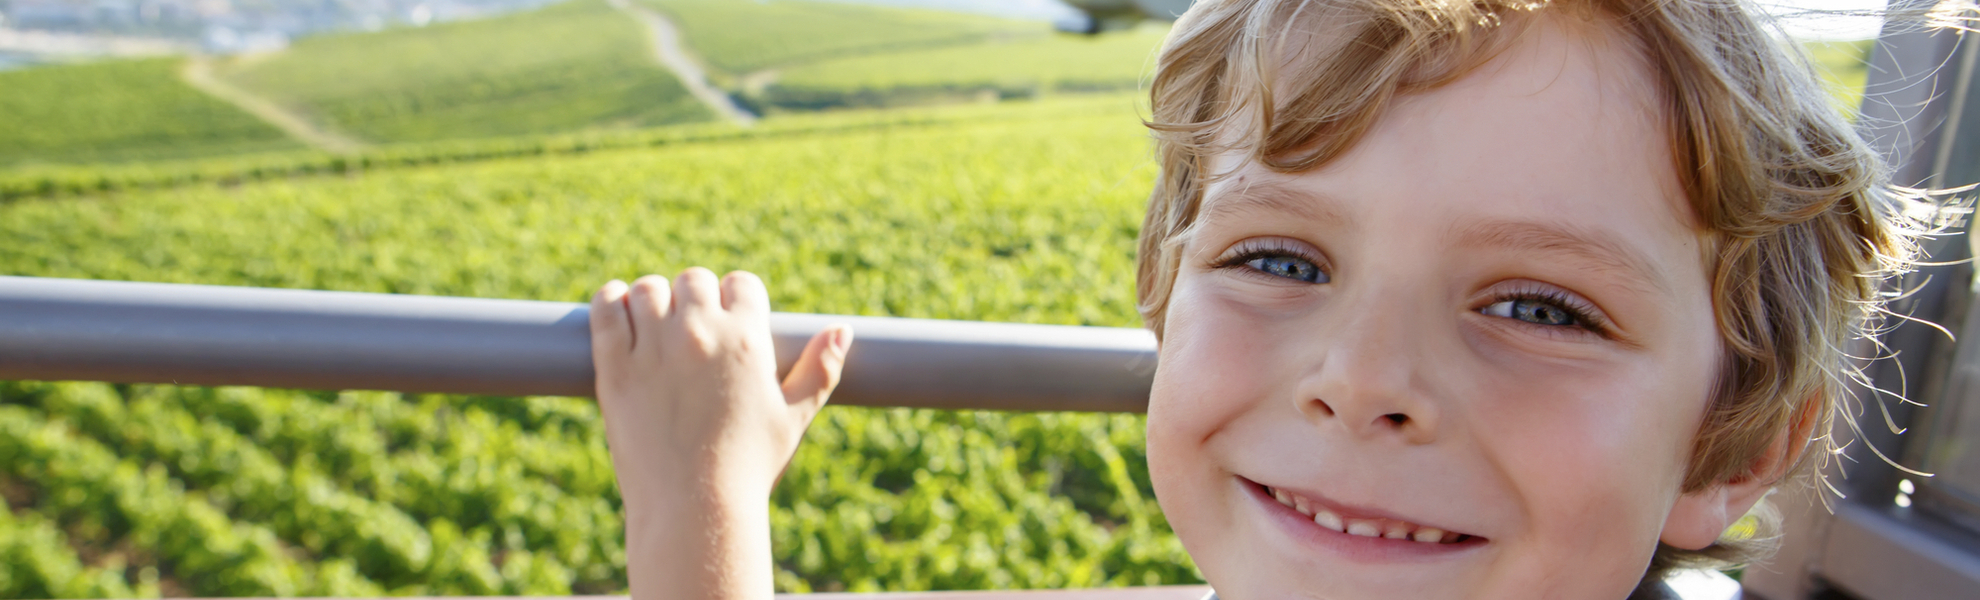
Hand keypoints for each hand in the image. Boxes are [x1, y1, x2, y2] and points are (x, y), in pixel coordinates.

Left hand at [589, 268, 851, 599]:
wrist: (694, 509)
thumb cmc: (749, 467)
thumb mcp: (793, 418)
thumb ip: (820, 370)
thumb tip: (843, 331)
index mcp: (747, 340)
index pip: (741, 284)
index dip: (736, 298)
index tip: (729, 319)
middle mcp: (700, 333)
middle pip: (693, 280)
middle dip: (694, 297)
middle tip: (690, 329)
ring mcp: (653, 348)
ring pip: (648, 290)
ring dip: (652, 300)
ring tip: (653, 325)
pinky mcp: (615, 367)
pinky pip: (606, 309)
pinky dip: (610, 301)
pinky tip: (617, 309)